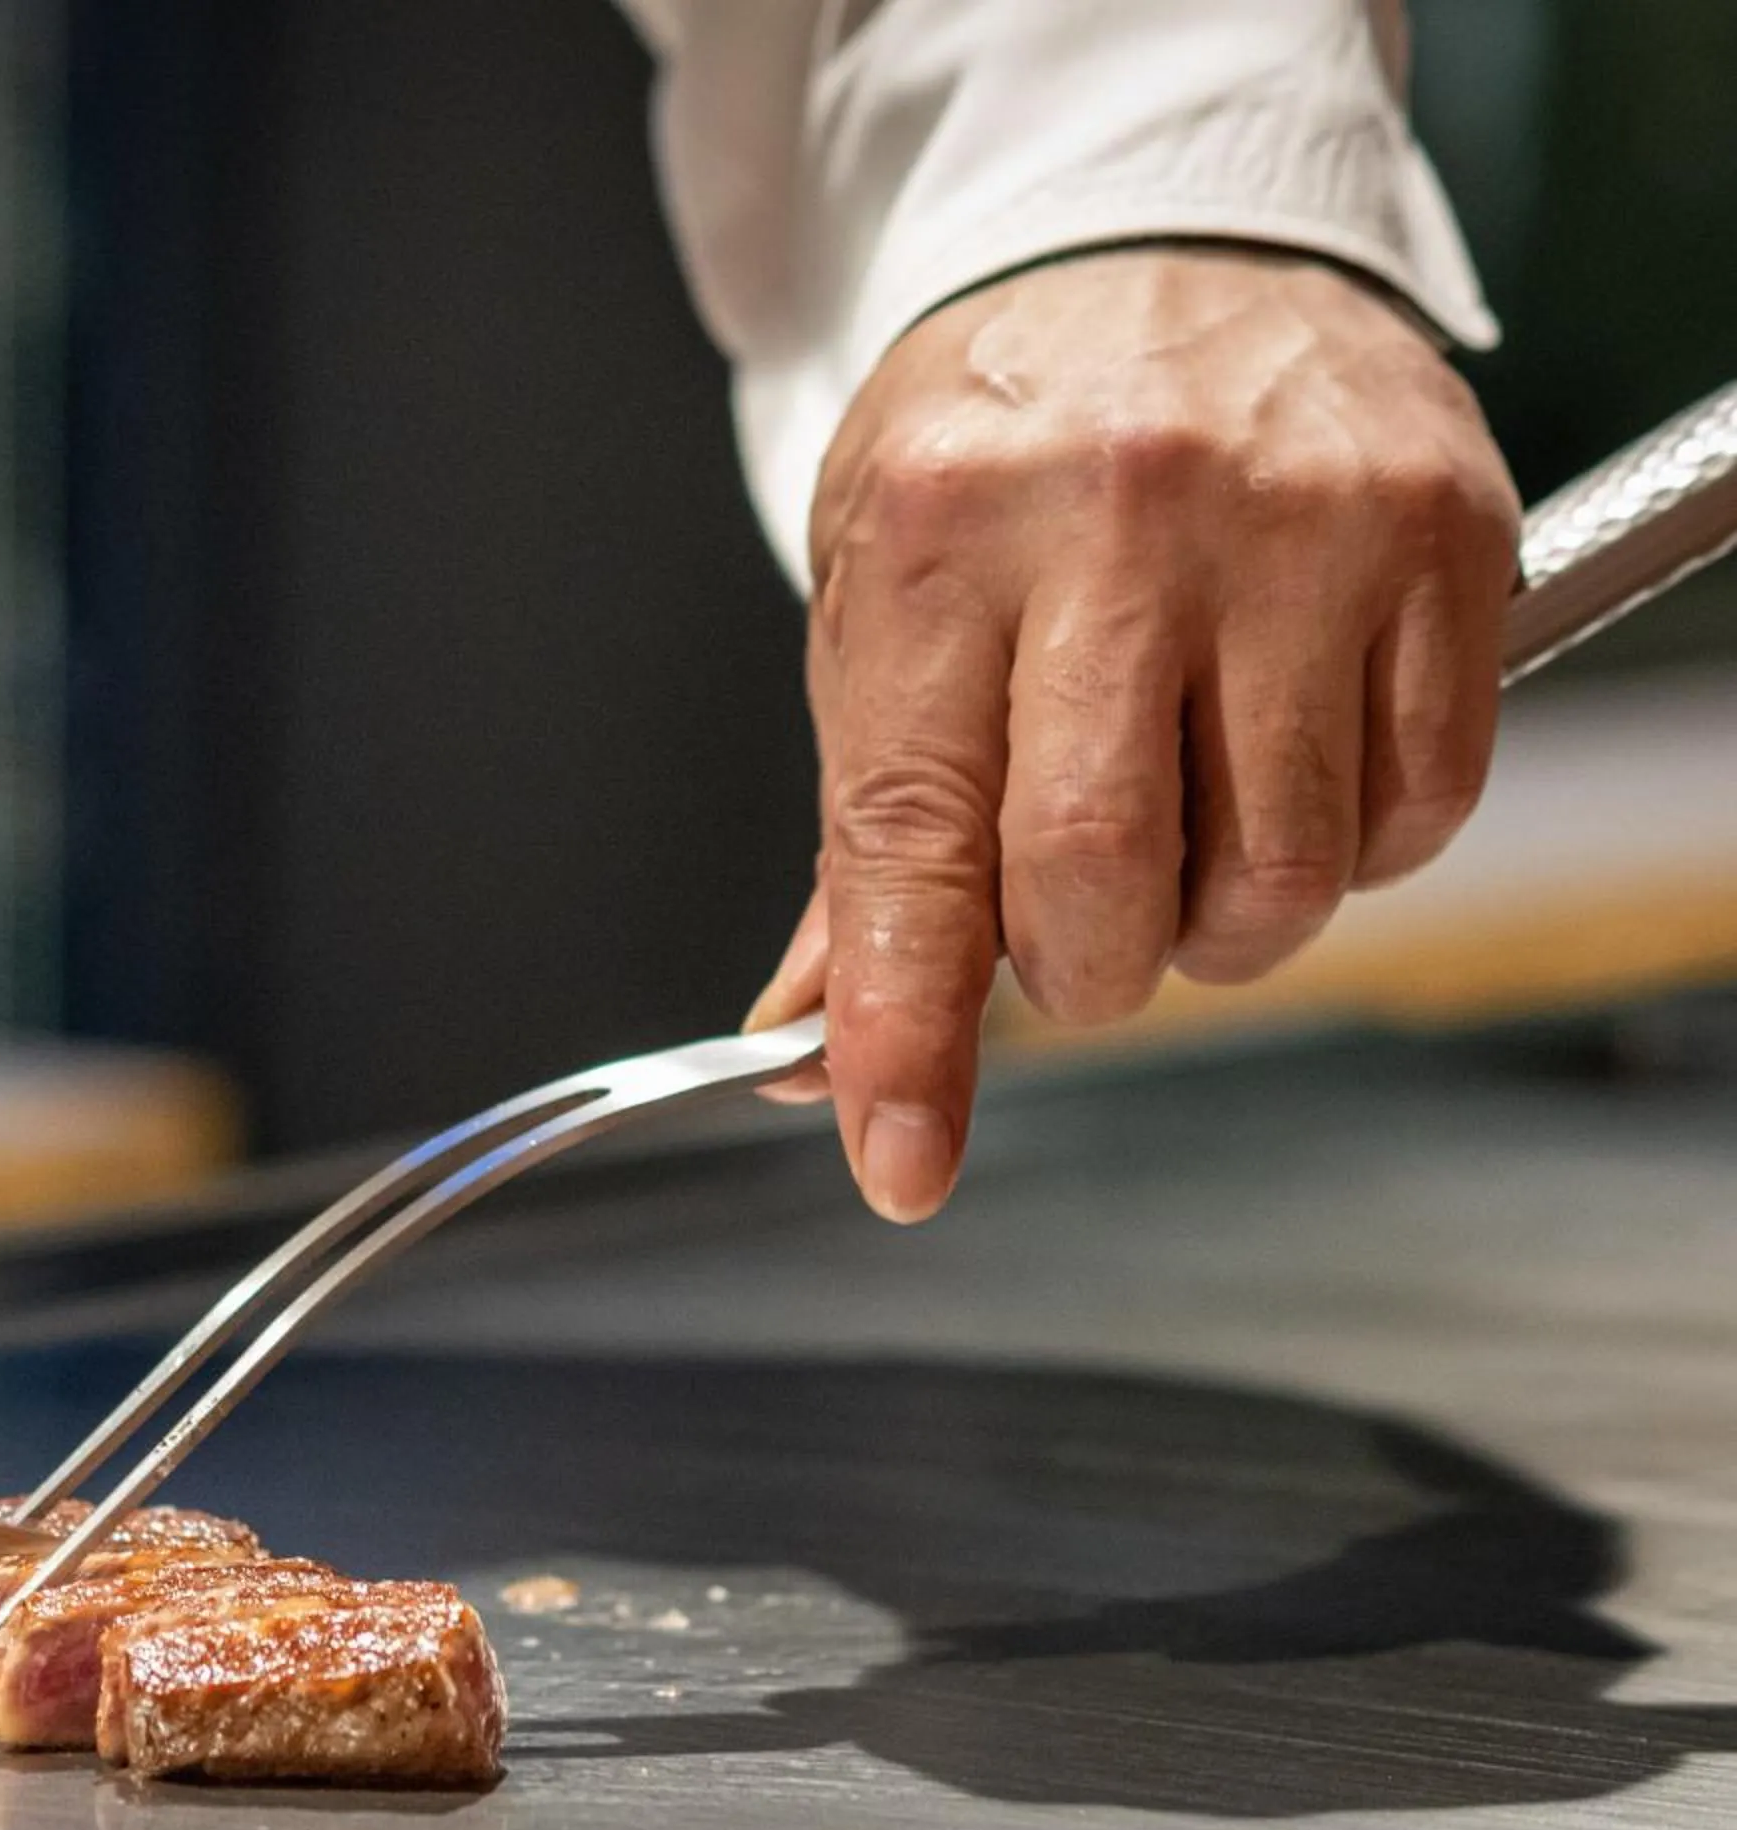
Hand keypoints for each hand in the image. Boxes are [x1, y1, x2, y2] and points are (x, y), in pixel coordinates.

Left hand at [745, 246, 1519, 1219]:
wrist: (1153, 245)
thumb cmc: (996, 446)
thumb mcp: (880, 607)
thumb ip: (863, 839)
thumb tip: (812, 1044)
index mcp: (939, 540)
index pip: (914, 843)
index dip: (908, 1032)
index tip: (901, 1160)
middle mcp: (1123, 520)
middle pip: (1102, 878)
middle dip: (1080, 974)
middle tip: (1071, 935)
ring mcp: (1301, 525)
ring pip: (1280, 873)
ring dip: (1221, 930)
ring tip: (1183, 843)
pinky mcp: (1441, 541)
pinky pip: (1415, 814)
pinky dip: (1349, 855)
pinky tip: (1288, 773)